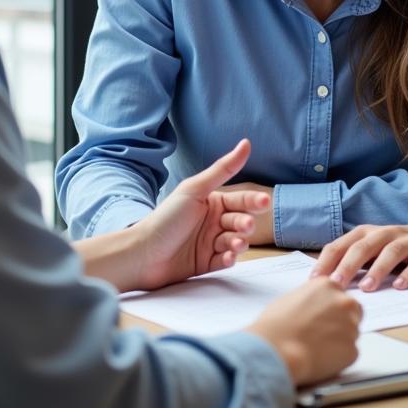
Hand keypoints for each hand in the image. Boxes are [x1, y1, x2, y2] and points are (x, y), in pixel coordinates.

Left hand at [129, 139, 270, 289]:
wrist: (143, 254)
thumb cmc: (166, 218)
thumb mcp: (195, 190)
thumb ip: (223, 169)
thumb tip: (246, 143)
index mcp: (212, 202)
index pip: (240, 200)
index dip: (253, 201)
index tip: (264, 202)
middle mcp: (213, 221)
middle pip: (241, 221)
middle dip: (245, 223)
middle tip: (244, 226)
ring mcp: (211, 243)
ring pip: (236, 241)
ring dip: (238, 242)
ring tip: (233, 244)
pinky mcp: (207, 263)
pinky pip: (226, 260)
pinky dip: (230, 258)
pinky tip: (228, 257)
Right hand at [246, 277, 361, 386]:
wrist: (276, 348)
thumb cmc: (277, 324)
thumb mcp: (293, 298)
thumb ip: (312, 299)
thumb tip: (316, 308)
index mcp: (328, 285)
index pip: (340, 294)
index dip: (331, 307)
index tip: (323, 316)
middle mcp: (344, 302)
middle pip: (353, 311)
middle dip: (343, 320)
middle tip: (325, 333)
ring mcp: (351, 326)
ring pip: (351, 333)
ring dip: (340, 340)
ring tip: (317, 347)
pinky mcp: (352, 350)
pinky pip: (349, 353)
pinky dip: (339, 358)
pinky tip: (320, 358)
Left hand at [311, 211, 407, 291]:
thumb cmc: (400, 248)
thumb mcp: (375, 250)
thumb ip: (356, 262)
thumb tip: (326, 283)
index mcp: (370, 233)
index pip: (343, 244)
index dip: (328, 261)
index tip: (315, 280)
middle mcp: (388, 234)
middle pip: (365, 246)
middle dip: (349, 264)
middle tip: (336, 284)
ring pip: (392, 251)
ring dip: (378, 269)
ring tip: (367, 287)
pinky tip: (400, 286)